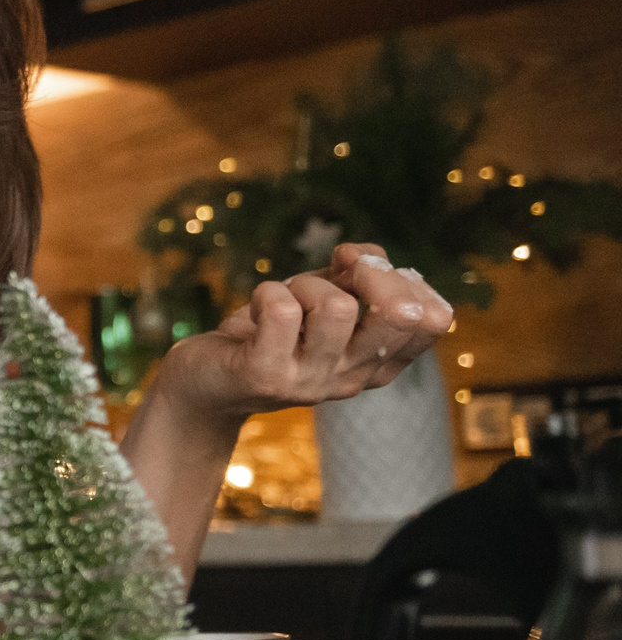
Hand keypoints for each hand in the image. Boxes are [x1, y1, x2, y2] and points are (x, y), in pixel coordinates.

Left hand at [160, 243, 451, 420]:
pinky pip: (281, 310)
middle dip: (371, 273)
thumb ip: (358, 272)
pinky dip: (266, 292)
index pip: (435, 320)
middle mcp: (353, 377)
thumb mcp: (323, 294)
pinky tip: (255, 310)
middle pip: (402, 314)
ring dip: (305, 284)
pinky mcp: (265, 376)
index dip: (407, 281)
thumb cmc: (271, 330)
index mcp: (379, 361)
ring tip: (284, 299)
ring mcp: (310, 382)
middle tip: (335, 273)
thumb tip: (363, 256)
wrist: (204, 380)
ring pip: (337, 307)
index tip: (367, 274)